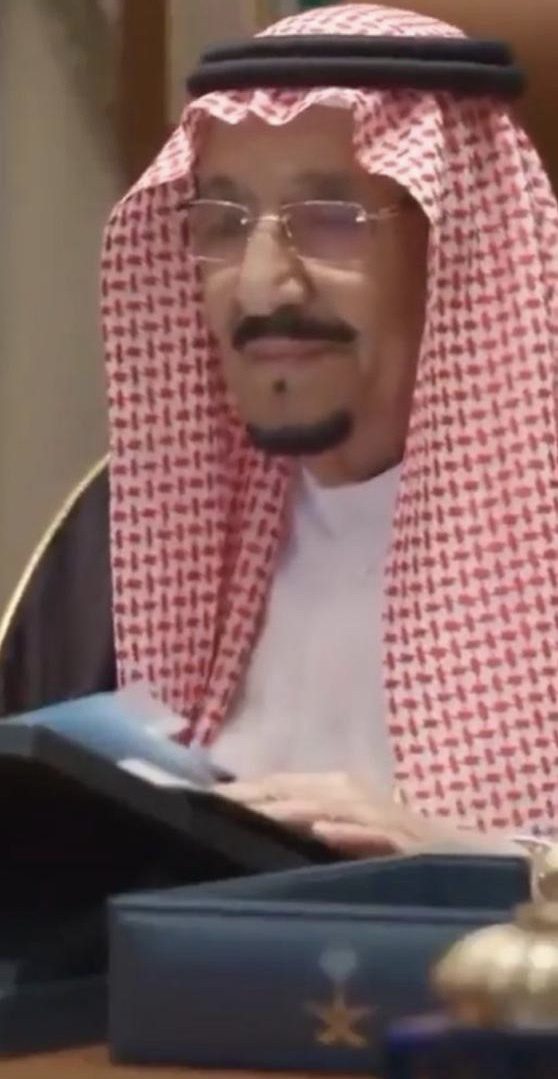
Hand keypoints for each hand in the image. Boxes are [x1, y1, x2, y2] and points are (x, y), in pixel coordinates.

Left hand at [217, 771, 467, 856]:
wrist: (463, 857)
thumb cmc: (396, 846)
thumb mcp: (345, 832)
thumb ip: (306, 826)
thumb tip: (253, 828)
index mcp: (334, 790)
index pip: (280, 786)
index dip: (243, 792)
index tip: (201, 800)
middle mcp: (352, 793)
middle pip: (296, 791)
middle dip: (256, 797)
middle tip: (215, 805)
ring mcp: (379, 814)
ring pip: (328, 807)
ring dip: (292, 809)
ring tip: (257, 814)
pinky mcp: (405, 839)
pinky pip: (374, 834)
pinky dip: (349, 832)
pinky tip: (324, 833)